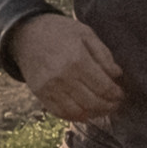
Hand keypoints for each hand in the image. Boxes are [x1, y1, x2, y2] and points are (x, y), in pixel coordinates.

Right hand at [8, 16, 130, 128]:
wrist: (26, 34)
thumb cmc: (60, 31)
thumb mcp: (86, 34)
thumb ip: (103, 55)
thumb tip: (117, 75)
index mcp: (77, 60)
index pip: (103, 87)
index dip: (116, 94)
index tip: (121, 94)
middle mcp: (63, 77)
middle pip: (93, 102)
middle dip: (109, 106)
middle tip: (115, 104)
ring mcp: (50, 88)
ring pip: (78, 112)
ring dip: (94, 113)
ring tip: (102, 109)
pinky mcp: (40, 94)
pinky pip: (60, 113)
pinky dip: (75, 116)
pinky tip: (85, 111)